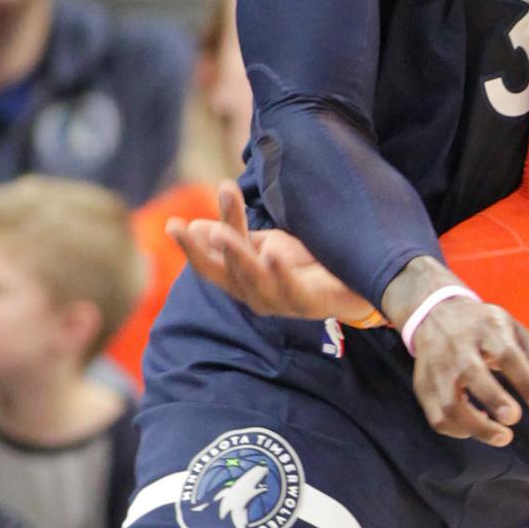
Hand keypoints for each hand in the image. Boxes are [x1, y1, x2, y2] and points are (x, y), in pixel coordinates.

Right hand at [171, 183, 383, 325]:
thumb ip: (237, 234)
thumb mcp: (267, 242)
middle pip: (225, 272)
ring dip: (236, 255)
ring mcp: (281, 303)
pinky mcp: (309, 304)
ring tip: (222, 232)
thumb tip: (195, 225)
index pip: (209, 264)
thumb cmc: (305, 263)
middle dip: (204, 249)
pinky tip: (272, 254)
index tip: (173, 223)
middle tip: (186, 225)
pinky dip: (280, 272)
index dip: (190, 247)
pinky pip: (291, 289)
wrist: (356, 281)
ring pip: (252, 280)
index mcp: (242, 280)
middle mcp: (255, 296)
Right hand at [390, 259, 528, 447]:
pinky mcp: (423, 386)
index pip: (507, 354)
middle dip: (495, 400)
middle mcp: (458, 347)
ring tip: (501, 437)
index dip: (525, 380)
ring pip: (449, 404)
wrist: (433, 314)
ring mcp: (437, 369)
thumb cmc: (481, 325)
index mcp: (486, 329)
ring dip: (476, 427)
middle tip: (514, 418)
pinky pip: (437, 417)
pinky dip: (458, 429)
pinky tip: (476, 428)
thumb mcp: (511, 329)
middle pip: (473, 375)